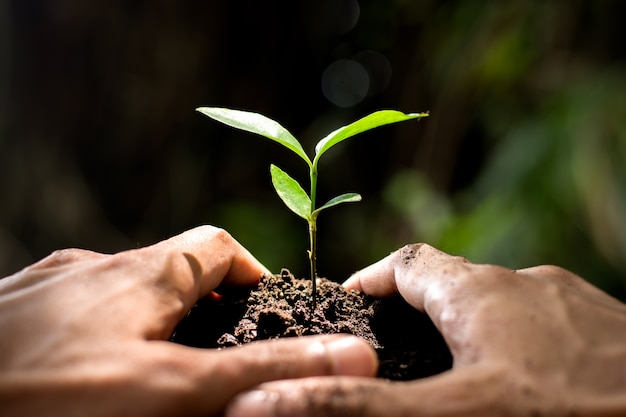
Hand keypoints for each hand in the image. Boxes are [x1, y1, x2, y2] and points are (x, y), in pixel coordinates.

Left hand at [0, 226, 376, 416]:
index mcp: (142, 272)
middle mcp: (93, 267)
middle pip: (167, 269)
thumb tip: (355, 354)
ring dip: (143, 321)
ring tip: (148, 369)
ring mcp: (45, 290)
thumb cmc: (57, 397)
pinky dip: (92, 334)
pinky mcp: (10, 314)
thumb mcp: (174, 391)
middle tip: (207, 357)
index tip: (262, 308)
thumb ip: (262, 374)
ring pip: (114, 294)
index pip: (216, 244)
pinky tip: (83, 374)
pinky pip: (68, 314)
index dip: (247, 272)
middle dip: (197, 306)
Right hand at [225, 243, 625, 415]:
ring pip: (505, 311)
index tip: (345, 308)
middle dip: (419, 317)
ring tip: (459, 378)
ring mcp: (577, 308)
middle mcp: (528, 286)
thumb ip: (358, 405)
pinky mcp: (611, 333)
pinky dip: (522, 352)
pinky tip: (528, 387)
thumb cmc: (565, 412)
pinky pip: (549, 333)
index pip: (407, 264)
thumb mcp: (450, 416)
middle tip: (397, 359)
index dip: (370, 283)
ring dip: (473, 336)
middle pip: (455, 287)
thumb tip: (265, 400)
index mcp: (480, 291)